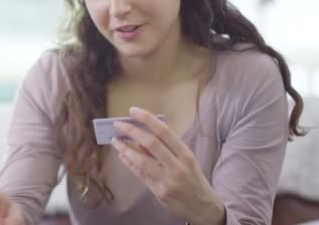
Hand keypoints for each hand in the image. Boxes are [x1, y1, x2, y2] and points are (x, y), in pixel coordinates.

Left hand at [111, 107, 225, 224]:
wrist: (204, 207)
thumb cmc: (193, 179)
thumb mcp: (186, 160)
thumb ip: (166, 148)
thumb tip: (142, 136)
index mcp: (186, 154)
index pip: (164, 132)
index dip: (147, 119)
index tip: (133, 111)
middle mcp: (178, 166)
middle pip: (151, 144)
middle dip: (132, 131)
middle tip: (118, 125)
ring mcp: (168, 181)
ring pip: (141, 161)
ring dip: (125, 149)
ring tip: (115, 140)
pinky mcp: (159, 192)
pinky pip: (140, 174)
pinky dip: (129, 163)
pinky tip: (122, 155)